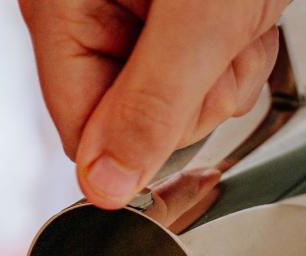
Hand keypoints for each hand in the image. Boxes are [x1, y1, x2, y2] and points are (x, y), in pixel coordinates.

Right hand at [19, 0, 291, 207]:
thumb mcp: (198, 15)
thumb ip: (152, 104)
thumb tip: (106, 187)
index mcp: (61, 8)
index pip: (81, 133)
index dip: (141, 142)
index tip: (190, 112)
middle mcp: (86, 16)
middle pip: (134, 126)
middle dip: (199, 95)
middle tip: (223, 40)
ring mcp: (129, 19)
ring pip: (179, 106)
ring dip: (228, 71)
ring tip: (239, 19)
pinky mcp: (171, 21)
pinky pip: (203, 75)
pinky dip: (239, 51)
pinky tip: (245, 17)